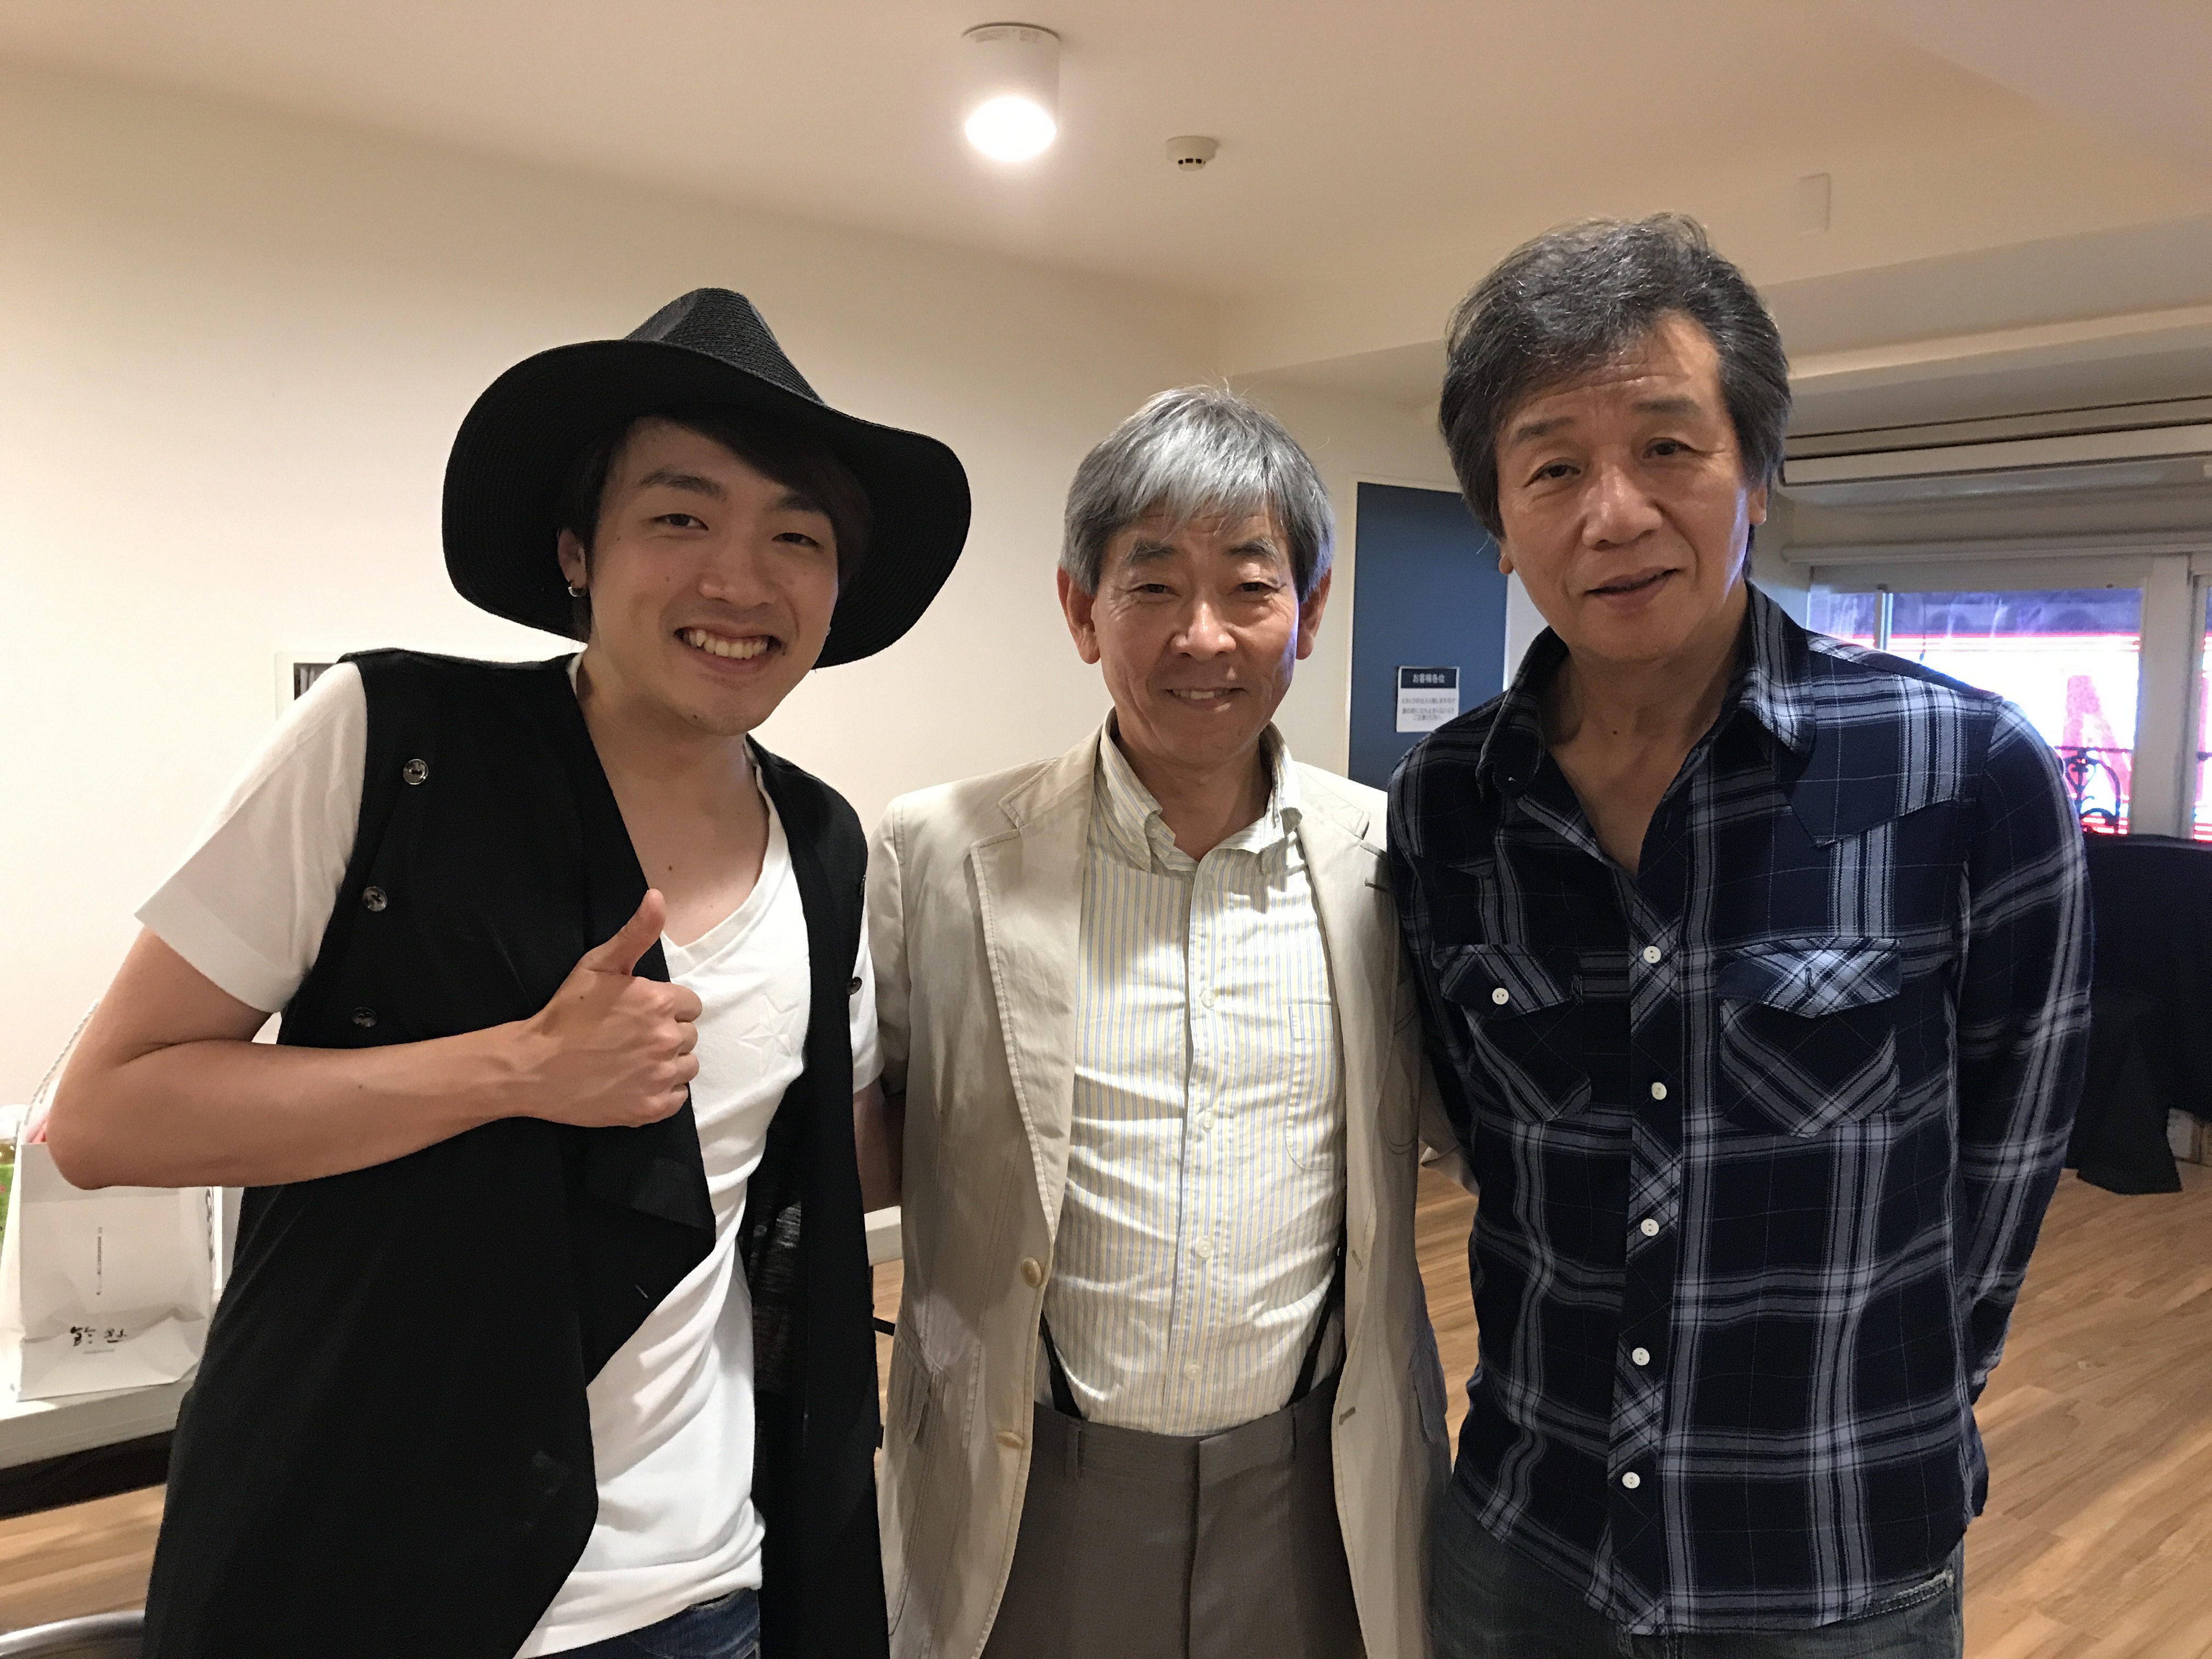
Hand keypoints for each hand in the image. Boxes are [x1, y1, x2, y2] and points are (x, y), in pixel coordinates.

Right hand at [515, 891, 701, 1127]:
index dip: (666, 1007)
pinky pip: (678, 1097)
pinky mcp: (651, 1108)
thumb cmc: (565, 1013)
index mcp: (659, 1002)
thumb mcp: (598, 965)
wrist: (533, 1066)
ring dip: (668, 1062)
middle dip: (667, 1033)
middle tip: (631, 1037)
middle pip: (689, 1035)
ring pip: (687, 1066)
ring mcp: (660, 1076)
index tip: (640, 1013)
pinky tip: (636, 1082)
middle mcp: (666, 1039)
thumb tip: (658, 897)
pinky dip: (663, 1091)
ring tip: (634, 1060)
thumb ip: (636, 932)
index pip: (689, 1004)